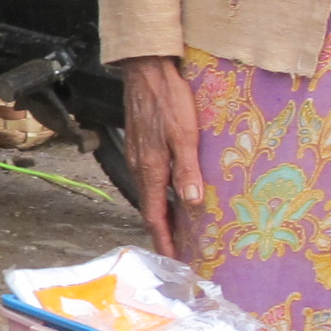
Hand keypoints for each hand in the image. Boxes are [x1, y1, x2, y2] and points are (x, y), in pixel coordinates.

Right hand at [116, 55, 206, 257]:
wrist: (146, 70)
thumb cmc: (167, 99)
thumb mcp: (184, 134)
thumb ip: (187, 170)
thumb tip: (192, 203)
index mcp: (150, 169)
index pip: (155, 216)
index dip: (164, 240)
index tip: (173, 260)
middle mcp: (139, 166)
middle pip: (149, 209)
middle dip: (163, 233)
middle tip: (179, 250)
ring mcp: (137, 155)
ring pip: (148, 194)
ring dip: (161, 214)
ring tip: (178, 227)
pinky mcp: (139, 144)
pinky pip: (148, 179)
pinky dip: (159, 194)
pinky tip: (172, 191)